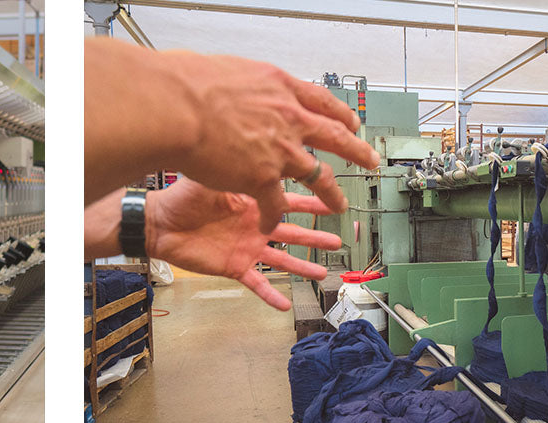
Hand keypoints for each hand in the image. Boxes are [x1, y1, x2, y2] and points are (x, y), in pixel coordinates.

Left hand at [145, 178, 342, 309]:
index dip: (314, 203)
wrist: (160, 223)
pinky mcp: (233, 267)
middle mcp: (254, 226)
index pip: (290, 202)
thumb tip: (266, 153)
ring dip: (302, 267)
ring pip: (281, 260)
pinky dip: (269, 295)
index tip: (334, 201)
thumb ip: (243, 169)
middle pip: (293, 233)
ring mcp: (246, 248)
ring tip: (323, 273)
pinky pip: (255, 284)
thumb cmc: (182, 198)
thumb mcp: (218, 177)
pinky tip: (284, 304)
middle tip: (337, 239)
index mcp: (254, 203)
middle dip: (316, 237)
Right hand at [175, 52, 379, 230]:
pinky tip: (269, 224)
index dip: (339, 115)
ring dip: (329, 196)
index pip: (322, 102)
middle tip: (369, 160)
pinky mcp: (261, 181)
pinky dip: (271, 217)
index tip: (350, 122)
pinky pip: (274, 206)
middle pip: (334, 138)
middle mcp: (290, 121)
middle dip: (356, 151)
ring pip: (318, 179)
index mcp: (283, 90)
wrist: (177, 109)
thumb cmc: (191, 87)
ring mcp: (280, 154)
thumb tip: (243, 83)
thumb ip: (248, 87)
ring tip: (339, 207)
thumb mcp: (232, 72)